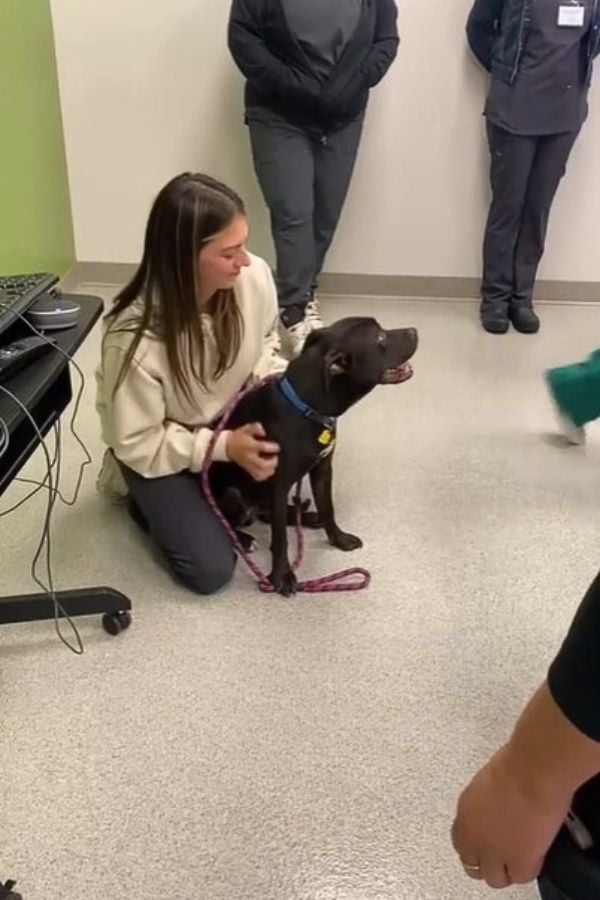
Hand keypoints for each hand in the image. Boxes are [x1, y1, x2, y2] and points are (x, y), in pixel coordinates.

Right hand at [226, 423, 278, 481]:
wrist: (228, 446)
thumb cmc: (239, 437)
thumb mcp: (247, 428)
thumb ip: (256, 428)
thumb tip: (263, 432)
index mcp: (251, 446)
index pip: (263, 448)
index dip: (273, 447)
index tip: (276, 447)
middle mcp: (250, 457)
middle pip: (263, 465)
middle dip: (272, 462)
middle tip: (275, 457)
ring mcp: (249, 464)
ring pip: (261, 473)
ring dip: (270, 470)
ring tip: (272, 464)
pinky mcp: (248, 469)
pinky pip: (257, 477)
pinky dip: (264, 475)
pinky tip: (267, 470)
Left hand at [451, 746, 569, 888]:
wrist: (531, 772)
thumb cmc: (514, 764)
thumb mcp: (489, 784)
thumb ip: (487, 804)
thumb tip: (496, 809)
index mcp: (464, 813)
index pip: (461, 843)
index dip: (476, 845)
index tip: (486, 843)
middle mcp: (473, 835)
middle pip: (473, 865)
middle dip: (487, 862)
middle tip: (503, 856)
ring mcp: (494, 851)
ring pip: (494, 878)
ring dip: (505, 870)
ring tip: (519, 860)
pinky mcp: (518, 861)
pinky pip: (520, 876)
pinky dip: (528, 869)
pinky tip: (536, 856)